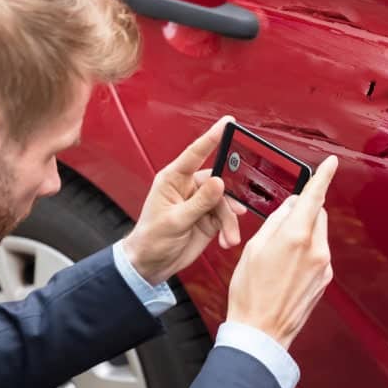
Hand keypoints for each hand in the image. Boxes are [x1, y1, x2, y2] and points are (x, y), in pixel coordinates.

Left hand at [123, 116, 247, 284]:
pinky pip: (226, 218)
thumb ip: (199, 202)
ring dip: (230, 221)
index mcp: (173, 179)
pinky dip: (229, 229)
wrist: (150, 265)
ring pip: (225, 203)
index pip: (195, 153)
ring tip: (229, 237)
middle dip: (229, 198)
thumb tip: (219, 182)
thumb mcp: (175, 221)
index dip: (213, 137)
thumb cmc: (151, 239)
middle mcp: (188, 187)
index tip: (228, 123)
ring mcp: (200, 203)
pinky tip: (227, 240)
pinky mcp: (208, 218)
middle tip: (237, 210)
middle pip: (218, 181)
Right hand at [226, 155, 338, 348]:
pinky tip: (286, 268)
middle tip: (280, 223)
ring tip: (278, 253)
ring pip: (318, 233)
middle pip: (317, 214)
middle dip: (303, 211)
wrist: (261, 331)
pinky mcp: (324, 279)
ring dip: (303, 232)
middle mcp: (316, 249)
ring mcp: (323, 265)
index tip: (330, 163)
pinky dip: (306, 251)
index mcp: (296, 236)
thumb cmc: (250, 292)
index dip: (323, 176)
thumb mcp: (254, 248)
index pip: (314, 197)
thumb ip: (275, 222)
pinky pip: (318, 253)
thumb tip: (289, 207)